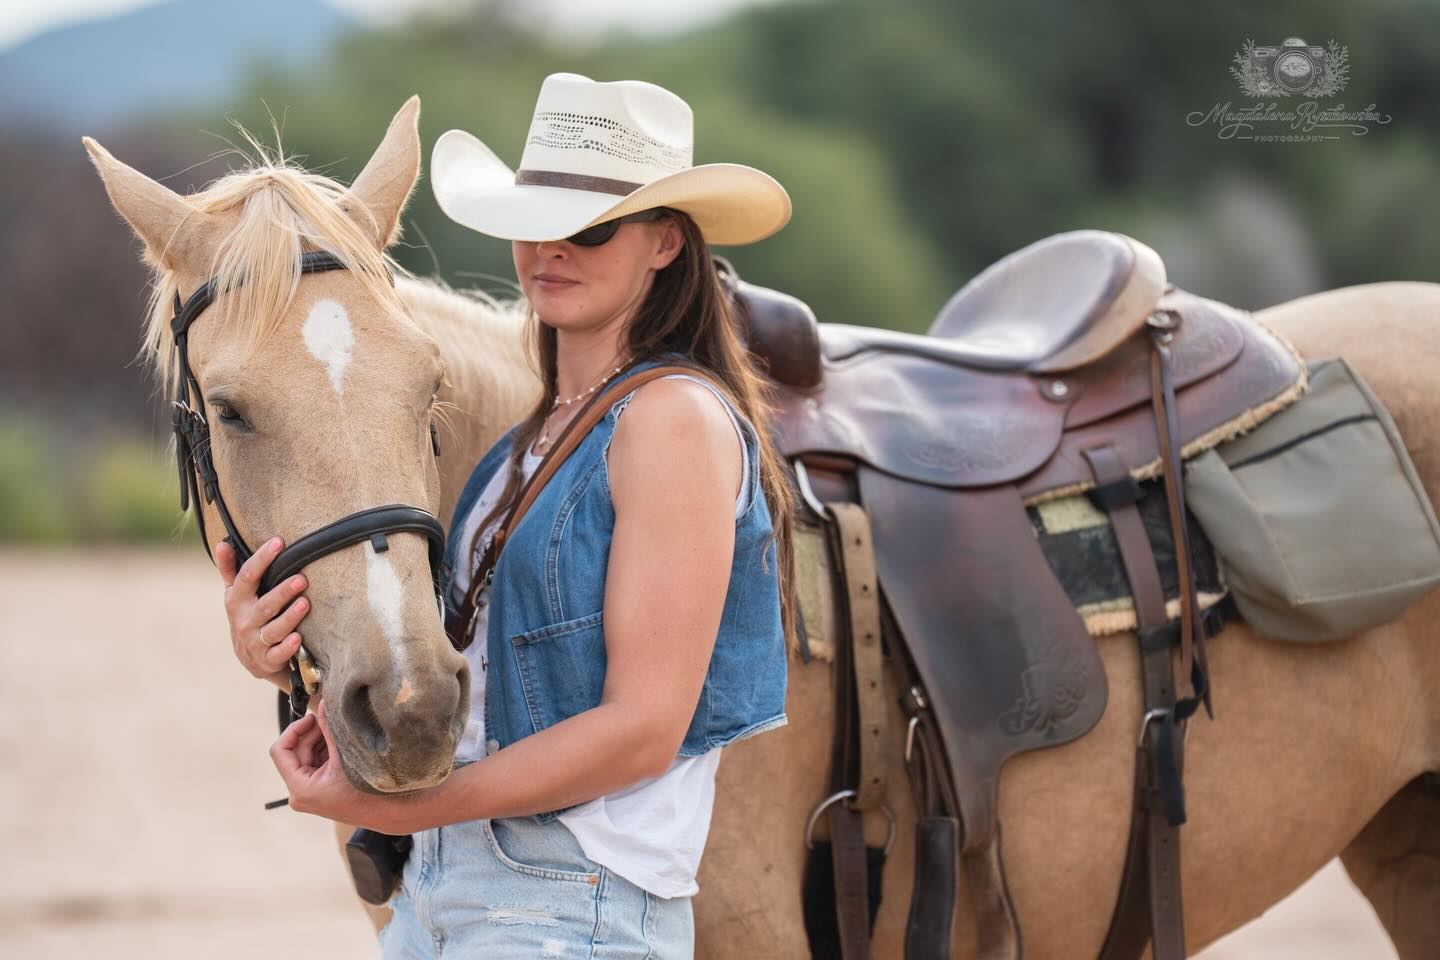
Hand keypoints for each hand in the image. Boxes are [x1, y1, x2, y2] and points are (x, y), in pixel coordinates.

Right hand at [216, 537, 309, 687]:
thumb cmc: (246, 615)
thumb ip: (230, 569)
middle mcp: (244, 620)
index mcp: (237, 600)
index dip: (261, 559)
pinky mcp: (267, 660)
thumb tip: (222, 543)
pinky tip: (298, 638)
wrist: (250, 657)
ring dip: (290, 617)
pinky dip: (288, 647)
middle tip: (301, 579)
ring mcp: (255, 641)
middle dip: (282, 592)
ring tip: (305, 603)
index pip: (247, 577)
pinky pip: (277, 654)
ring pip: (274, 630)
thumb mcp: (235, 594)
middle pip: (264, 605)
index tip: (278, 542)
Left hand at [271, 701, 390, 828]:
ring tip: (338, 732)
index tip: (311, 719)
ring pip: (306, 757)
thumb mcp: (344, 756)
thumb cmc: (366, 792)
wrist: (384, 812)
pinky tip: (340, 744)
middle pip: (295, 752)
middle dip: (312, 734)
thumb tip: (322, 705)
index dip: (293, 730)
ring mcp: (308, 793)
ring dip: (320, 741)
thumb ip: (329, 729)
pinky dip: (325, 752)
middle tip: (330, 720)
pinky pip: (315, 765)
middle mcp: (299, 793)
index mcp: (299, 788)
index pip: (280, 751)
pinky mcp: (317, 791)